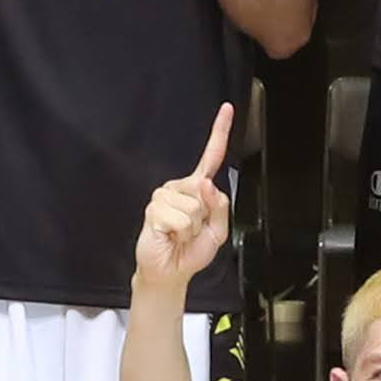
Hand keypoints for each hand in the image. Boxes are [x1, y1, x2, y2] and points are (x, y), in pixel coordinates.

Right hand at [135, 106, 237, 288]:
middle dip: (206, 217)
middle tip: (193, 231)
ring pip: (194, 206)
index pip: (211, 156)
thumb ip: (220, 206)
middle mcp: (180, 187)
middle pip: (206, 190)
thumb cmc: (192, 251)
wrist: (171, 272)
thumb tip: (207, 185)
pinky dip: (181, 233)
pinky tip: (170, 235)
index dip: (219, 132)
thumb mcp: (219, 230)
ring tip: (180, 234)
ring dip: (193, 228)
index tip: (227, 108)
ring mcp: (164, 196)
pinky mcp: (154, 209)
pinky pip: (180, 219)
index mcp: (198, 188)